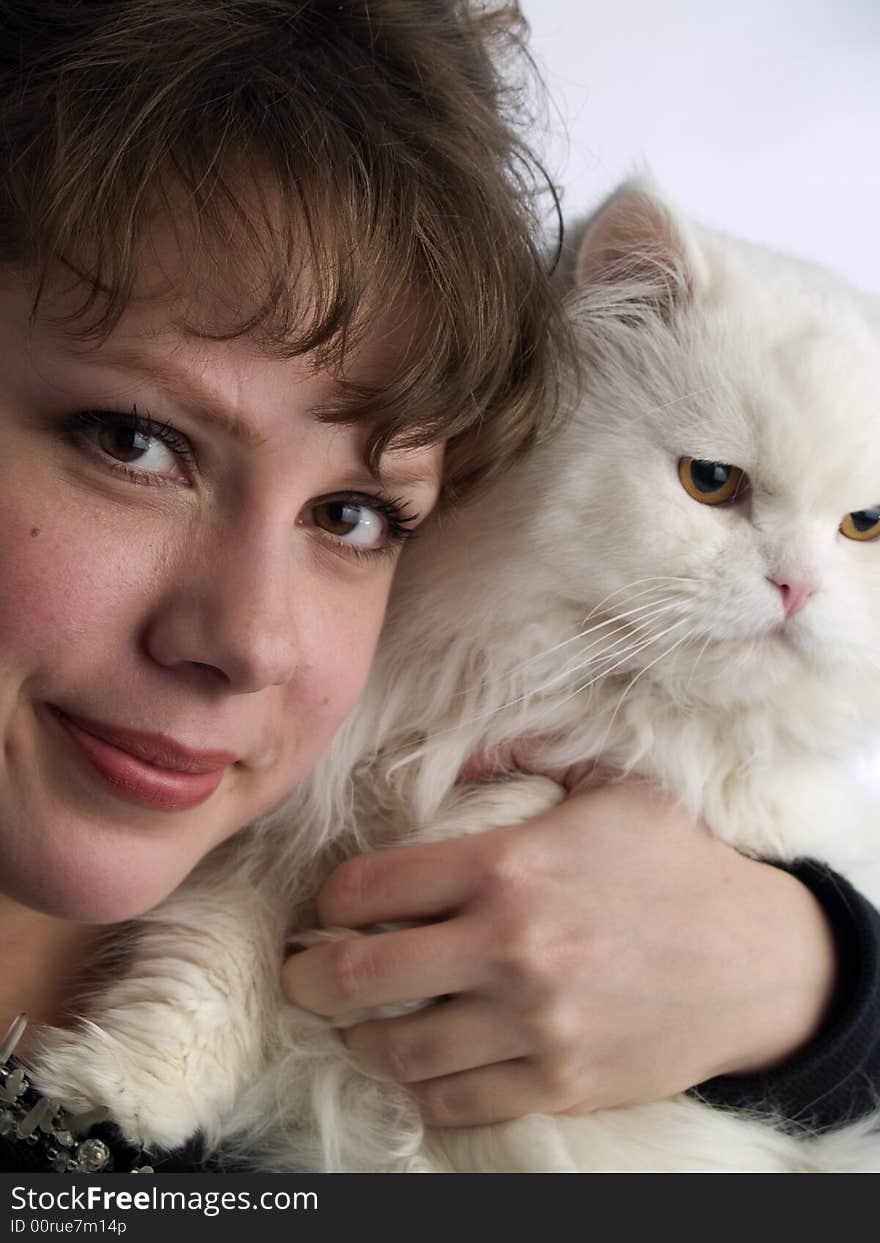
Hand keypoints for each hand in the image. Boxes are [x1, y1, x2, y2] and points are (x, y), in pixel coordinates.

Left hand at [281, 778, 836, 1125]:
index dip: (332, 896)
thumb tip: (454, 750)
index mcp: (507, 867)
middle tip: (301, 972)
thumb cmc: (676, 862)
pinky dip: (422, 1089)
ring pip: (397, 1049)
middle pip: (358, 973)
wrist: (756, 959)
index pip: (370, 886)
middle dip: (309, 975)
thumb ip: (526, 755)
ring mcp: (530, 1023)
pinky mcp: (556, 1082)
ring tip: (357, 1023)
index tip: (330, 904)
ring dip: (360, 1037)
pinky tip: (420, 1067)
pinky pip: (455, 1101)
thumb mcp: (611, 782)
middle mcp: (506, 948)